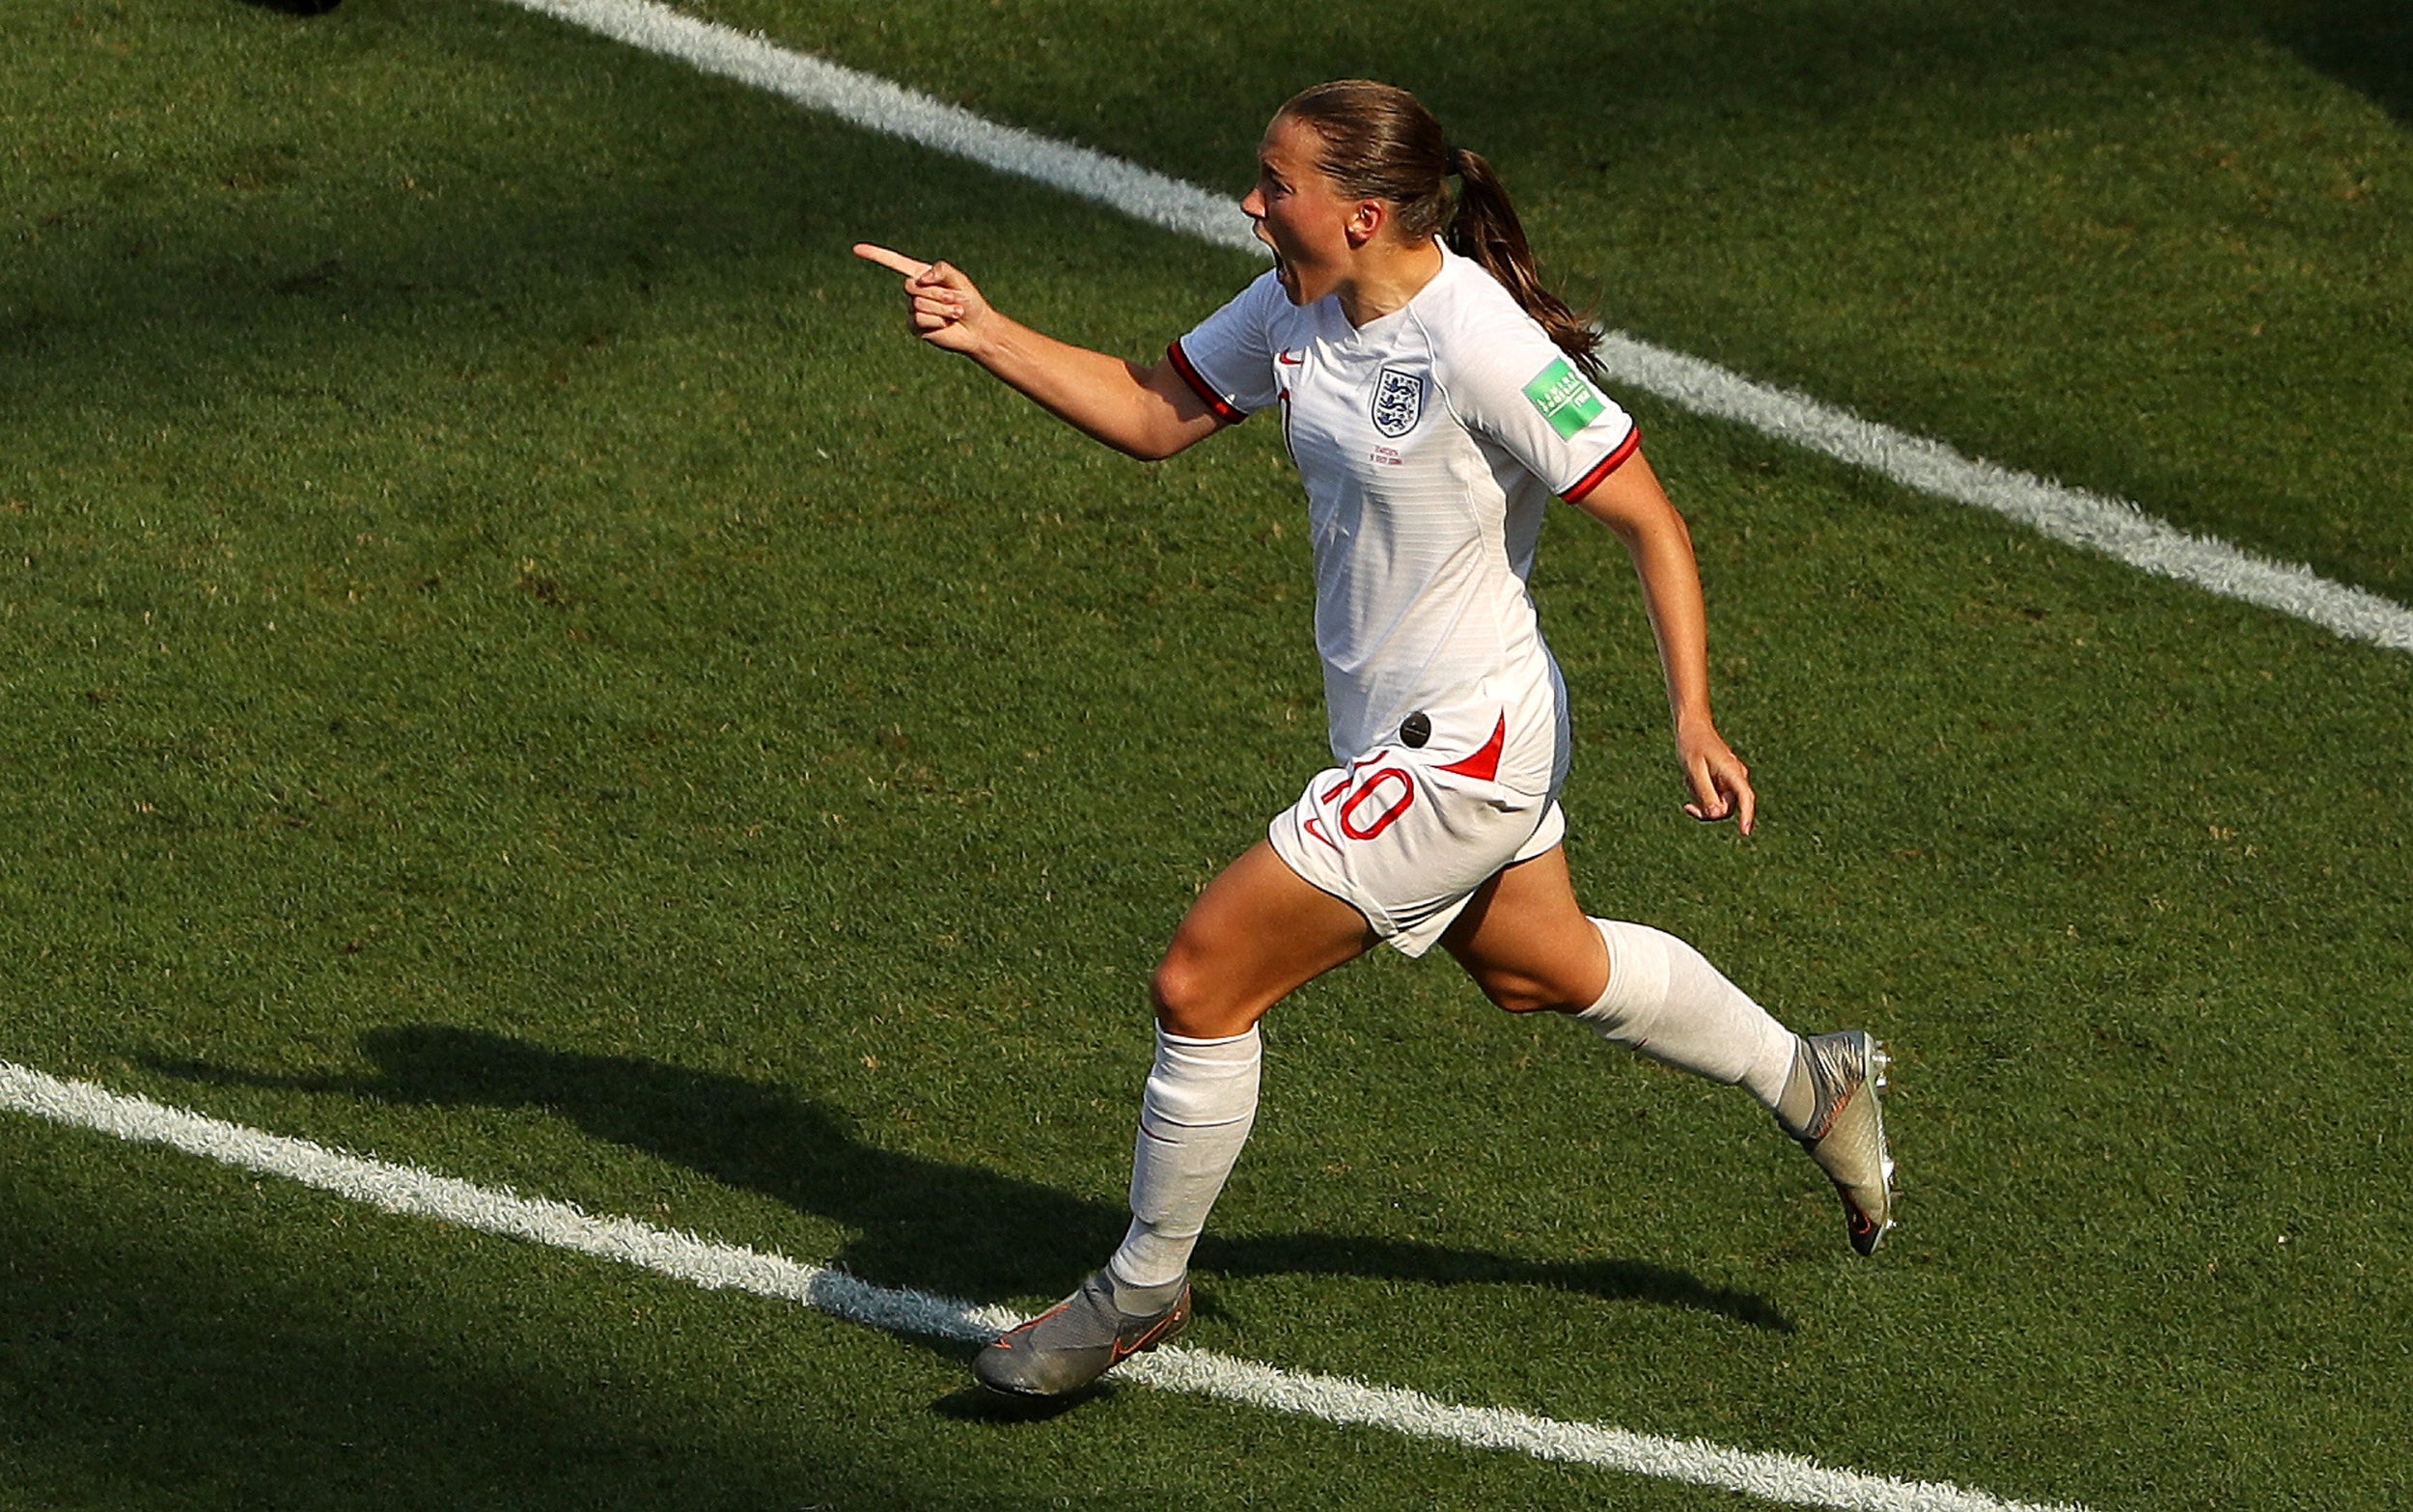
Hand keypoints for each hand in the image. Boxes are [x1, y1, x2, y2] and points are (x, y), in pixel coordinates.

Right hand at [851, 243, 994, 355]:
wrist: (976, 329)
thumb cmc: (969, 302)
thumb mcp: (958, 279)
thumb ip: (941, 270)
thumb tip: (921, 278)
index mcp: (922, 275)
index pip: (894, 262)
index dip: (875, 255)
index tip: (856, 249)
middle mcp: (915, 291)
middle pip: (910, 286)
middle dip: (936, 294)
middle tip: (954, 300)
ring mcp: (913, 309)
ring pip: (918, 305)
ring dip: (941, 309)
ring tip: (954, 312)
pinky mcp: (915, 326)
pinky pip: (919, 319)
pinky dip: (937, 321)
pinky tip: (946, 323)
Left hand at [1677, 719, 1755, 834]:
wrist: (1692, 728)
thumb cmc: (1692, 745)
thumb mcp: (1694, 769)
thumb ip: (1705, 792)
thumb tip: (1716, 815)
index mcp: (1732, 771)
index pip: (1745, 797)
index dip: (1746, 816)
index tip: (1744, 832)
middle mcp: (1736, 778)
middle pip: (1728, 808)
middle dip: (1708, 810)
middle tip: (1688, 807)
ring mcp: (1730, 781)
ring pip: (1719, 805)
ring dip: (1701, 800)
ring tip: (1689, 780)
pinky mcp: (1723, 783)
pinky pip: (1712, 799)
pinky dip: (1700, 794)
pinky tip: (1691, 780)